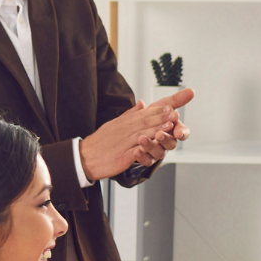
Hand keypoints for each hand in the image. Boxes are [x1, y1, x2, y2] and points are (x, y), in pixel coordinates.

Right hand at [81, 88, 195, 180]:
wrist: (86, 157)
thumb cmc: (101, 142)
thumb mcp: (115, 124)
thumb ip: (130, 114)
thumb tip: (142, 103)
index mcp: (124, 122)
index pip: (143, 114)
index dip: (158, 111)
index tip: (171, 107)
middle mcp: (124, 130)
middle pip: (144, 122)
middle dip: (161, 118)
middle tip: (175, 114)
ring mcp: (123, 143)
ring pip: (141, 134)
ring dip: (156, 130)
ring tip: (169, 126)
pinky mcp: (122, 156)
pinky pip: (135, 152)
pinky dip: (145, 148)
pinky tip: (154, 147)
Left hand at [141, 89, 192, 157]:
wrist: (130, 129)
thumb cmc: (150, 118)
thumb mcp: (161, 106)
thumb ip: (176, 100)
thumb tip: (191, 91)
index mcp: (173, 130)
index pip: (182, 133)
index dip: (182, 133)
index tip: (178, 132)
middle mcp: (167, 142)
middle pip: (171, 144)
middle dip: (166, 139)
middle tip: (159, 134)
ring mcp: (157, 151)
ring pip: (159, 153)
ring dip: (151, 146)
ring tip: (142, 139)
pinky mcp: (146, 158)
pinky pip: (146, 161)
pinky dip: (142, 156)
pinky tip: (135, 150)